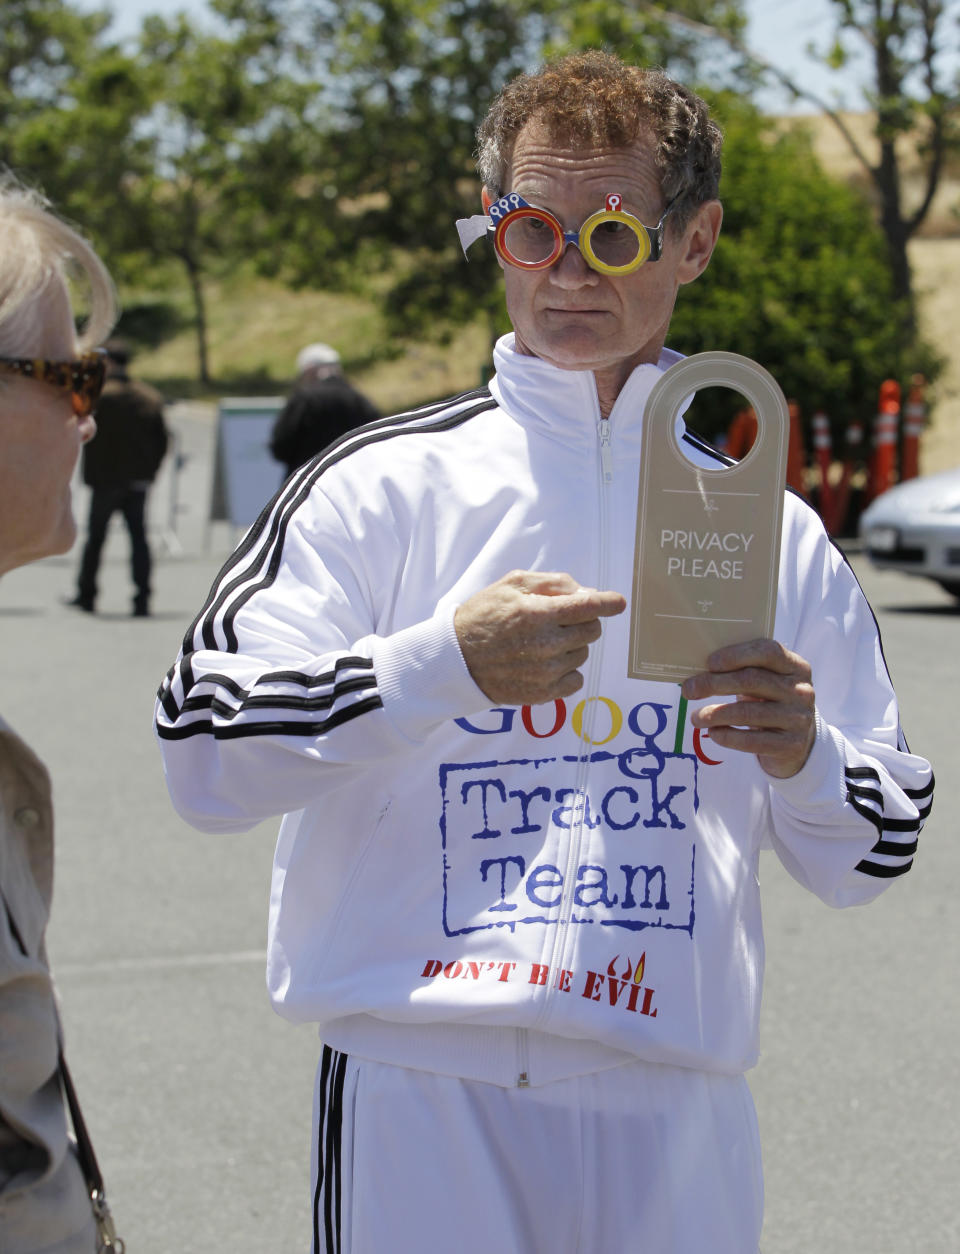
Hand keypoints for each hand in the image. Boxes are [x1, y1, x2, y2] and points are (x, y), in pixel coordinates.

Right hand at [455, 570, 625, 705]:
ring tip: (543, 643)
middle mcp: (545, 644)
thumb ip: (552, 583)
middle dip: (582, 622)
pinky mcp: (543, 693)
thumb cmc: (484, 616)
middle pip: (591, 631)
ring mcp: (545, 672)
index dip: (608, 603)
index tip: (618, 603)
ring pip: (583, 654)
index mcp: (538, 613)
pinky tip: (546, 664)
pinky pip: (576, 681)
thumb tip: (587, 592)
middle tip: (560, 622)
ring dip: (571, 646)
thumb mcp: (511, 584)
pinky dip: (567, 672)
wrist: (456, 659)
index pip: (588, 606)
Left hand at [680, 638, 815, 778]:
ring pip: (749, 713)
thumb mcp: (766, 682)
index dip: (736, 655)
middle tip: (689, 690)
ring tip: (696, 718)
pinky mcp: (791, 745)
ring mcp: (798, 718)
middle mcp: (801, 690)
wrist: (797, 742)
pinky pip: (752, 741)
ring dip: (715, 714)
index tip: (709, 663)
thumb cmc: (770, 702)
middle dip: (715, 684)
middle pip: (752, 680)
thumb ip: (744, 671)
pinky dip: (727, 736)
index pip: (767, 651)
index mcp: (795, 666)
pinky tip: (713, 733)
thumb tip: (699, 671)